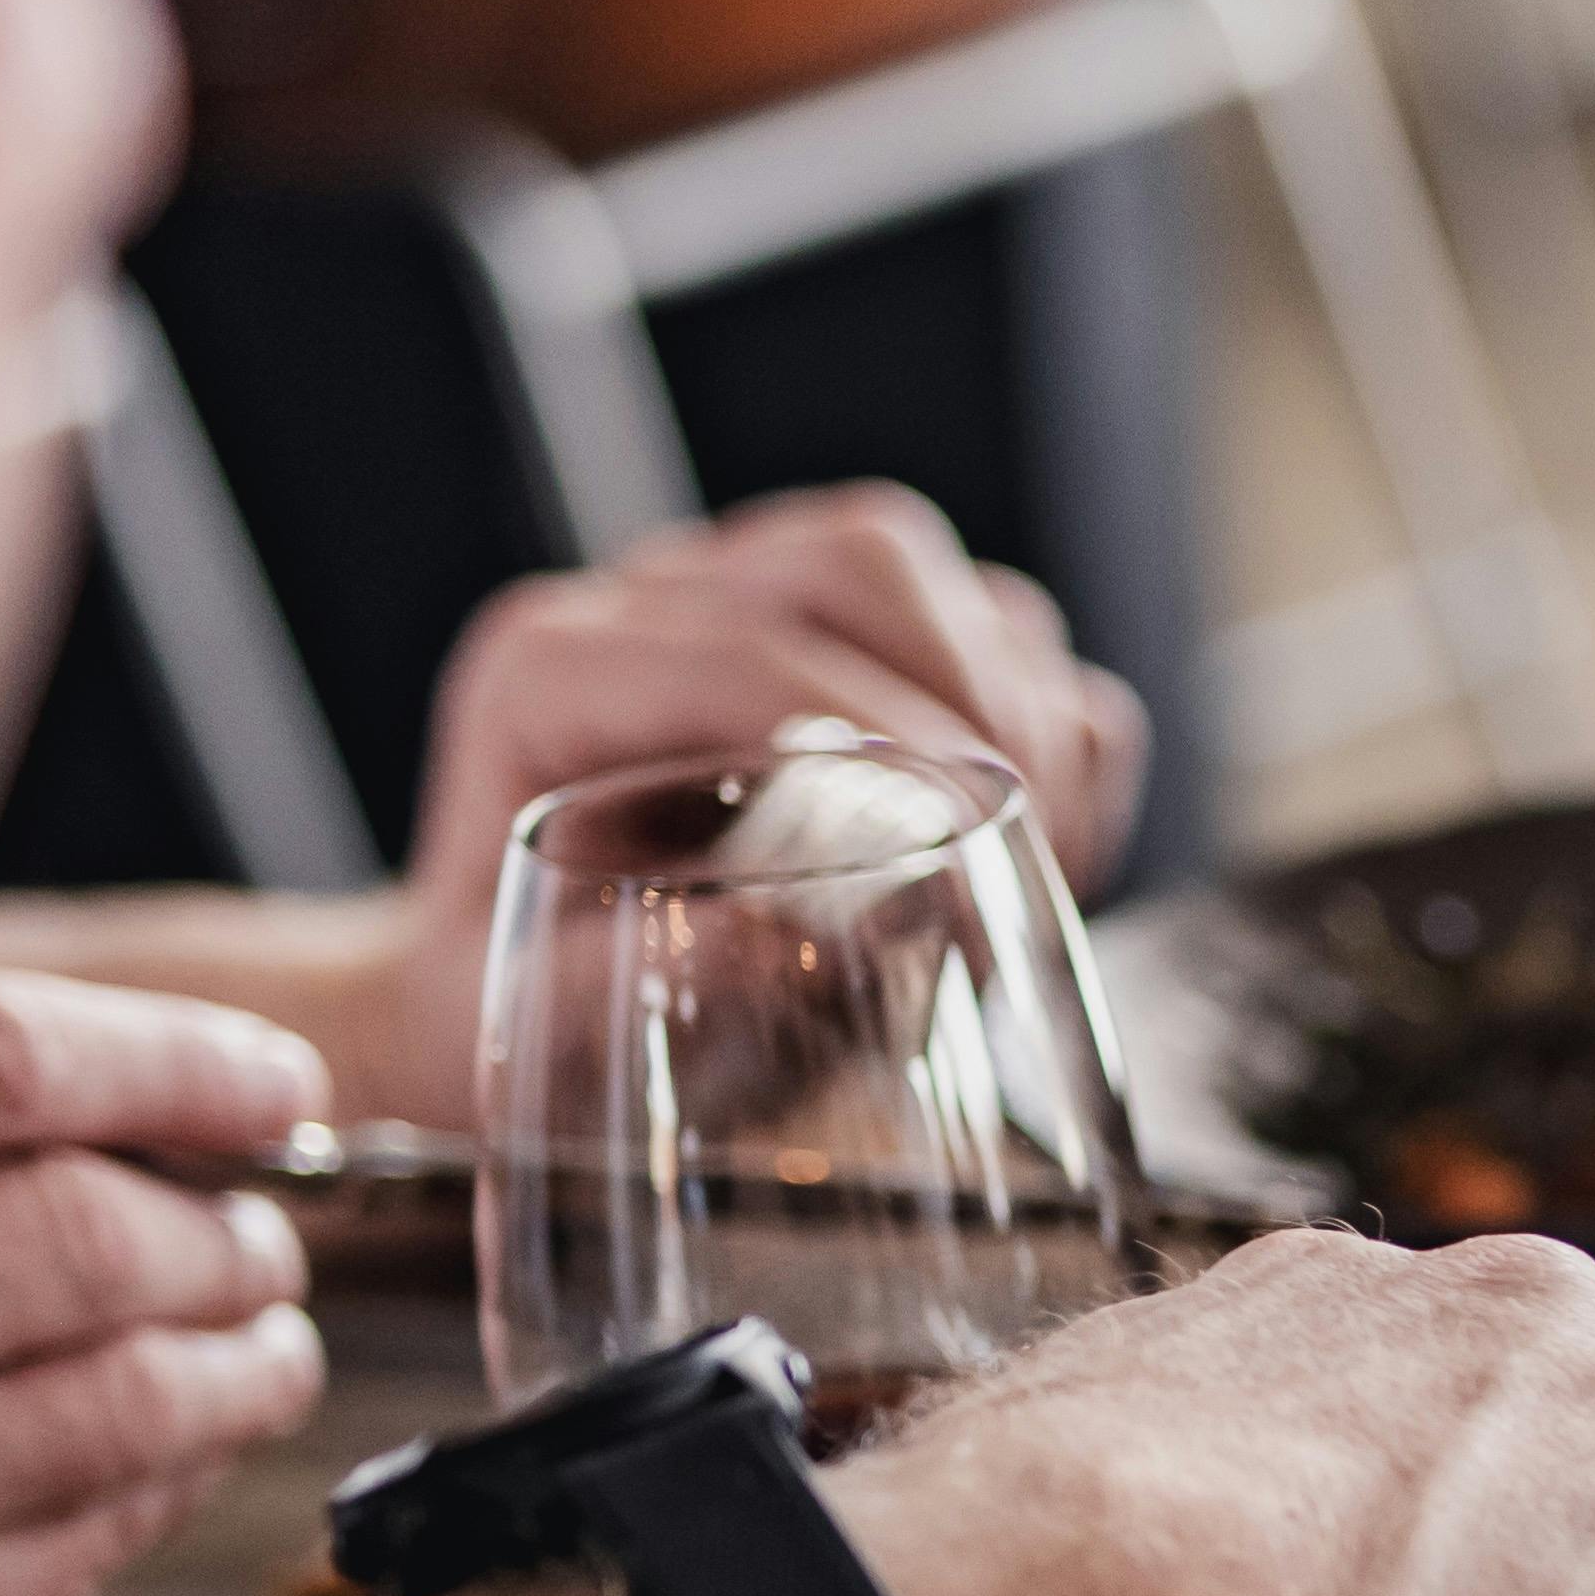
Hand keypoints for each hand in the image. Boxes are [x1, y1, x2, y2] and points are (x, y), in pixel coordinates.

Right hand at [0, 965, 328, 1595]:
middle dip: (228, 1235)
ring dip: (250, 1359)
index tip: (278, 1083)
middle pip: (97, 1236)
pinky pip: (113, 1520)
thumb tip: (170, 1081)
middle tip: (259, 1239)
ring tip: (256, 1334)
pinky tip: (172, 1439)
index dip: (173, 1063)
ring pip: (142, 1395)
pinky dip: (183, 1467)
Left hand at [362, 491, 1151, 1122]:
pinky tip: (1032, 844)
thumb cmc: (547, 1020)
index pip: (742, 651)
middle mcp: (648, 610)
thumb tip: (761, 939)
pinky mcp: (851, 646)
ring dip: (1017, 708)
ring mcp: (758, 608)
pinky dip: (1052, 730)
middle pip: (854, 565)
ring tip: (1031, 850)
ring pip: (926, 574)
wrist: (558, 1014)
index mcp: (548, 680)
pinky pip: (999, 629)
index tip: (953, 865)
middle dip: (967, 701)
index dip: (876, 740)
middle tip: (1009, 852)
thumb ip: (615, 988)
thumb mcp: (542, 1030)